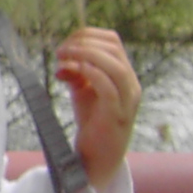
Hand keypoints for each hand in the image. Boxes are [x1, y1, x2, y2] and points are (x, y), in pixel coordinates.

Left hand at [54, 26, 139, 187]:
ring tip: (64, 57)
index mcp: (124, 74)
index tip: (65, 43)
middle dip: (84, 43)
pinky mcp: (117, 114)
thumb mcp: (82, 90)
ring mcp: (127, 100)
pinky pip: (109, 87)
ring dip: (86, 55)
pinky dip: (91, 74)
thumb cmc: (93, 121)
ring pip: (115, 66)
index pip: (112, 41)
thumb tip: (63, 59)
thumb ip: (76, 72)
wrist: (98, 156)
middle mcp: (131, 84)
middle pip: (113, 49)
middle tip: (61, 51)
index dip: (87, 36)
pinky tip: (74, 71)